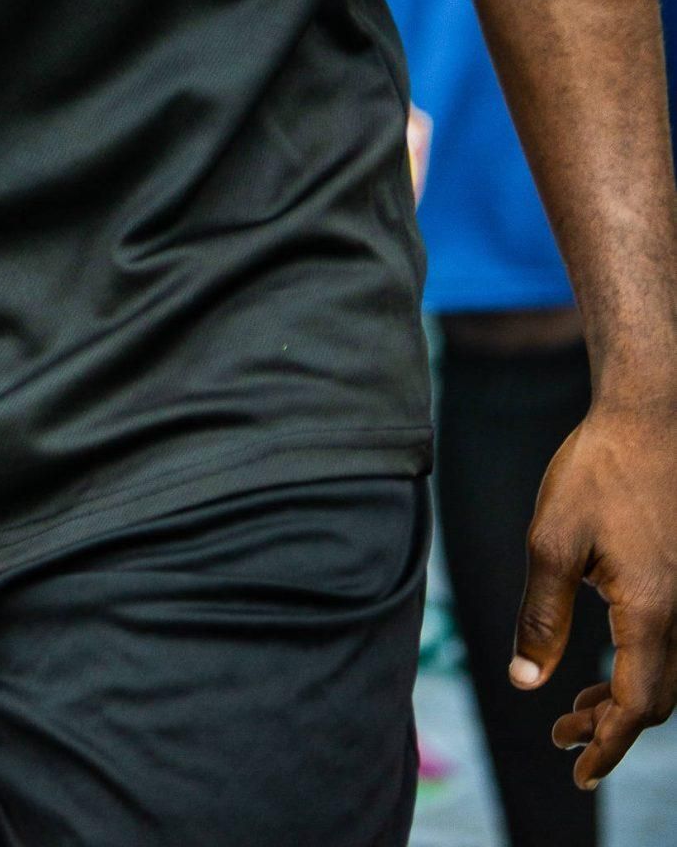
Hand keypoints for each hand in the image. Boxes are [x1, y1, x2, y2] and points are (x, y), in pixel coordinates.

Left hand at [513, 397, 676, 790]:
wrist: (647, 417)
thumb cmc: (596, 469)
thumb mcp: (551, 539)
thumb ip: (541, 616)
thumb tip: (526, 683)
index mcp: (651, 610)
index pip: (636, 706)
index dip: (607, 745)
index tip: (579, 772)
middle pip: (657, 701)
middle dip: (611, 729)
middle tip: (562, 739)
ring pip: (666, 675)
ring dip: (624, 700)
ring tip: (574, 709)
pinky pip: (670, 644)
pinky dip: (640, 667)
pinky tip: (605, 660)